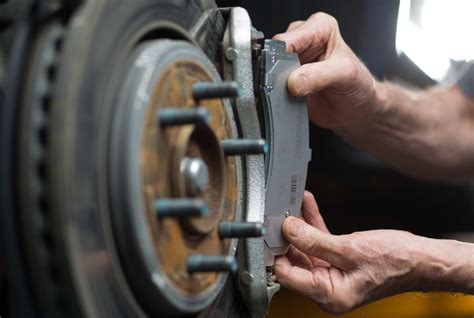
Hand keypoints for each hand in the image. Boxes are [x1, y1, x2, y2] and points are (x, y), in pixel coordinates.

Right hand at [273, 13, 377, 137]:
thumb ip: (318, 75)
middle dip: (279, 70)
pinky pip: (272, 83)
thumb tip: (294, 82)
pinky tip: (290, 97)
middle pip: (276, 52)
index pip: (289, 38)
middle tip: (292, 85)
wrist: (356, 110)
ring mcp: (294, 60)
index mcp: (320, 27)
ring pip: (270, 68)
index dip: (283, 57)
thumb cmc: (358, 86)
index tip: (287, 74)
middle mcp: (304, 40)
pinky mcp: (287, 78)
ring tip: (296, 92)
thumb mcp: (345, 75)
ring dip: (278, 83)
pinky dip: (276, 92)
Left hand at [274, 191, 425, 313]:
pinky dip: (314, 224)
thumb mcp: (349, 250)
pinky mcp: (340, 260)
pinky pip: (320, 240)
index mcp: (329, 295)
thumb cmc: (395, 262)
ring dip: (300, 226)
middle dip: (286, 236)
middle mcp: (328, 287)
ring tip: (291, 203)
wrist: (423, 260)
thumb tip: (288, 230)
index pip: (288, 275)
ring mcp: (333, 273)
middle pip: (294, 260)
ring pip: (306, 247)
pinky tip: (307, 205)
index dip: (277, 252)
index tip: (271, 231)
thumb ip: (314, 240)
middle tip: (278, 213)